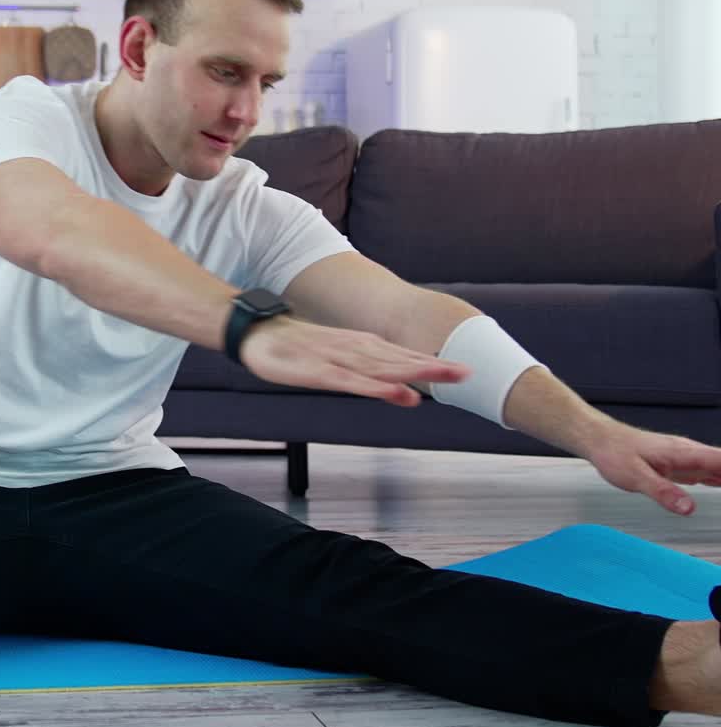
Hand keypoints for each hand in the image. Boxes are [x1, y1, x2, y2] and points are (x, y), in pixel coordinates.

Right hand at [239, 316, 470, 405]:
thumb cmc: (297, 348)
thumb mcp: (335, 357)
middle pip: (400, 359)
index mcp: (361, 346)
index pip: (403, 355)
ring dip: (416, 372)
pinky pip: (354, 382)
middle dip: (435, 366)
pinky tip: (399, 394)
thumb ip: (365, 370)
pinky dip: (379, 388)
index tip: (466, 368)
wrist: (257, 332)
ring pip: (383, 368)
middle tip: (469, 373)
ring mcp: (338, 359)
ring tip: (445, 377)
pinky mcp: (319, 372)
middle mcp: (355, 349)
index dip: (434, 361)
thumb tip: (398, 387)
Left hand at [586, 424, 720, 515]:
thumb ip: (663, 492)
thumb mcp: (635, 476)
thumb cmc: (614, 453)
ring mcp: (686, 459)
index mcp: (685, 453)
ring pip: (720, 469)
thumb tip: (688, 508)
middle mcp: (690, 453)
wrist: (599, 439)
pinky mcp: (680, 465)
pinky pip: (708, 472)